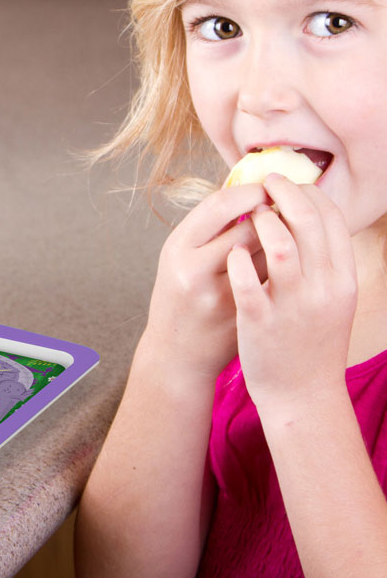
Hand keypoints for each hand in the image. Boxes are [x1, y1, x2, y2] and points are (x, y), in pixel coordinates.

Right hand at [145, 183, 268, 380]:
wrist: (176, 354)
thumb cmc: (181, 296)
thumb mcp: (180, 257)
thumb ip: (211, 228)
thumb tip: (253, 190)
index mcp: (176, 248)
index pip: (220, 204)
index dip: (250, 191)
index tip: (267, 189)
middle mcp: (194, 271)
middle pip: (249, 228)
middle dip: (273, 216)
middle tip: (284, 212)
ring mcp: (220, 297)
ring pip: (267, 256)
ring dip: (283, 242)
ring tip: (284, 239)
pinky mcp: (244, 318)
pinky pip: (275, 282)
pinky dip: (284, 269)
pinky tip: (284, 266)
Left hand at [226, 174, 356, 412]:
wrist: (302, 395)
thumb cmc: (312, 339)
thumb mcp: (333, 298)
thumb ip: (325, 260)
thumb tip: (309, 215)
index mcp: (343, 280)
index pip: (332, 219)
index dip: (309, 193)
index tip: (290, 183)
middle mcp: (323, 290)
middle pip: (308, 223)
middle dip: (284, 194)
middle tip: (266, 182)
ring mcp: (292, 306)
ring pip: (280, 247)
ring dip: (261, 222)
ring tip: (249, 216)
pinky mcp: (260, 322)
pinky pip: (247, 281)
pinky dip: (238, 259)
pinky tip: (232, 252)